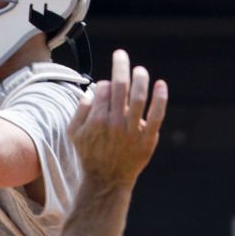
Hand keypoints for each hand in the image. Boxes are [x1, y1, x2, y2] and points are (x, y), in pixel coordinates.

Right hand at [68, 49, 167, 185]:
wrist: (107, 180)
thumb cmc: (90, 154)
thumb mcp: (74, 134)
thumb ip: (79, 111)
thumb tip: (92, 92)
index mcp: (97, 120)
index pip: (103, 89)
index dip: (103, 85)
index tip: (105, 90)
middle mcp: (115, 123)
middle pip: (119, 86)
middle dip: (120, 66)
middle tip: (121, 55)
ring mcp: (132, 131)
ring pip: (138, 97)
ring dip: (140, 78)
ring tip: (139, 70)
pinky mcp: (147, 139)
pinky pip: (156, 115)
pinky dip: (160, 98)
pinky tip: (160, 84)